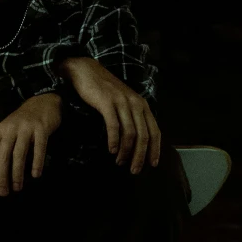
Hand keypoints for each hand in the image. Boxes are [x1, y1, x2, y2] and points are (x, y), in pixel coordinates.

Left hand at [0, 93, 61, 195]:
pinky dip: (37, 163)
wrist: (43, 102)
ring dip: (17, 174)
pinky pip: (39, 149)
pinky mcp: (41, 128)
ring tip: (17, 188)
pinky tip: (35, 175)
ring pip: (19, 154)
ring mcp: (26, 128)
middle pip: (2, 156)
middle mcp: (10, 128)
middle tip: (3, 192)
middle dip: (1, 177)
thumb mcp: (8, 131)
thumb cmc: (23, 123)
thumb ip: (1, 147)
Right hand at [61, 57, 160, 173]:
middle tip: (134, 170)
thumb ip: (131, 117)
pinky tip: (111, 150)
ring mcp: (122, 102)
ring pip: (130, 133)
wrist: (86, 71)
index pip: (154, 131)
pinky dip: (114, 140)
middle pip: (143, 136)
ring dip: (126, 152)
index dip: (155, 150)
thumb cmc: (104, 90)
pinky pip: (114, 125)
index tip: (152, 165)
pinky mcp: (107, 102)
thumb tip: (136, 142)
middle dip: (140, 156)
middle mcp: (135, 103)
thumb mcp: (123, 102)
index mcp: (142, 105)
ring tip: (120, 163)